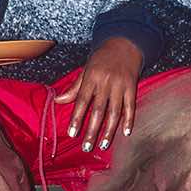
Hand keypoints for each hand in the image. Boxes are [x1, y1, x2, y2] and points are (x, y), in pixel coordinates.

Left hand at [54, 37, 142, 151]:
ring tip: (104, 145)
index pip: (82, 101)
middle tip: (87, 147)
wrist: (125, 44)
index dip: (77, 118)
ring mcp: (120, 85)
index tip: (72, 133)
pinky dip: (129, 120)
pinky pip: (130, 106)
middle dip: (92, 130)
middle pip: (98, 110)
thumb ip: (74, 87)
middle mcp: (106, 82)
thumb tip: (58, 101)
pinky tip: (126, 133)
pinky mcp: (132, 87)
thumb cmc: (102, 59)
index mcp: (91, 78)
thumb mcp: (86, 70)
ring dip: (109, 130)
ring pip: (114, 112)